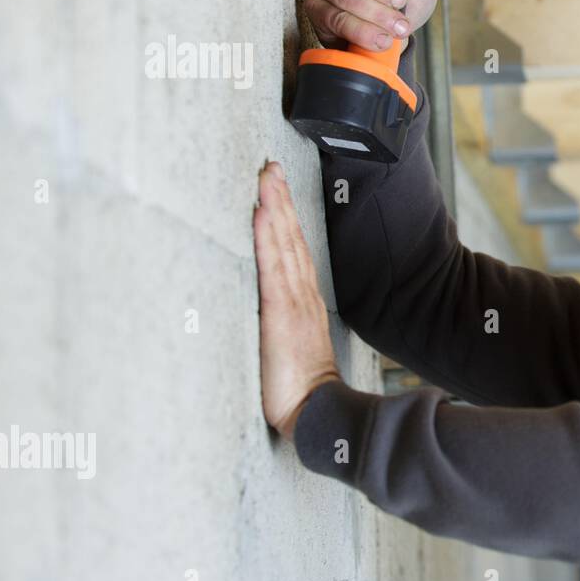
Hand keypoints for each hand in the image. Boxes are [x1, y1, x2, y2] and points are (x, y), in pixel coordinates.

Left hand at [254, 161, 341, 439]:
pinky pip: (273, 268)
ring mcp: (294, 302)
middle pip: (291, 239)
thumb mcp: (293, 351)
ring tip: (266, 178)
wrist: (318, 413)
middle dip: (281, 201)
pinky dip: (268, 237)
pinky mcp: (281, 314)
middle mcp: (302, 296)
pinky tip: (261, 214)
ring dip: (274, 208)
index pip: (294, 252)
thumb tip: (272, 315)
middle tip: (270, 167)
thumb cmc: (302, 390)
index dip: (286, 219)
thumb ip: (287, 328)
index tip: (278, 190)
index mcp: (304, 304)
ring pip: (283, 245)